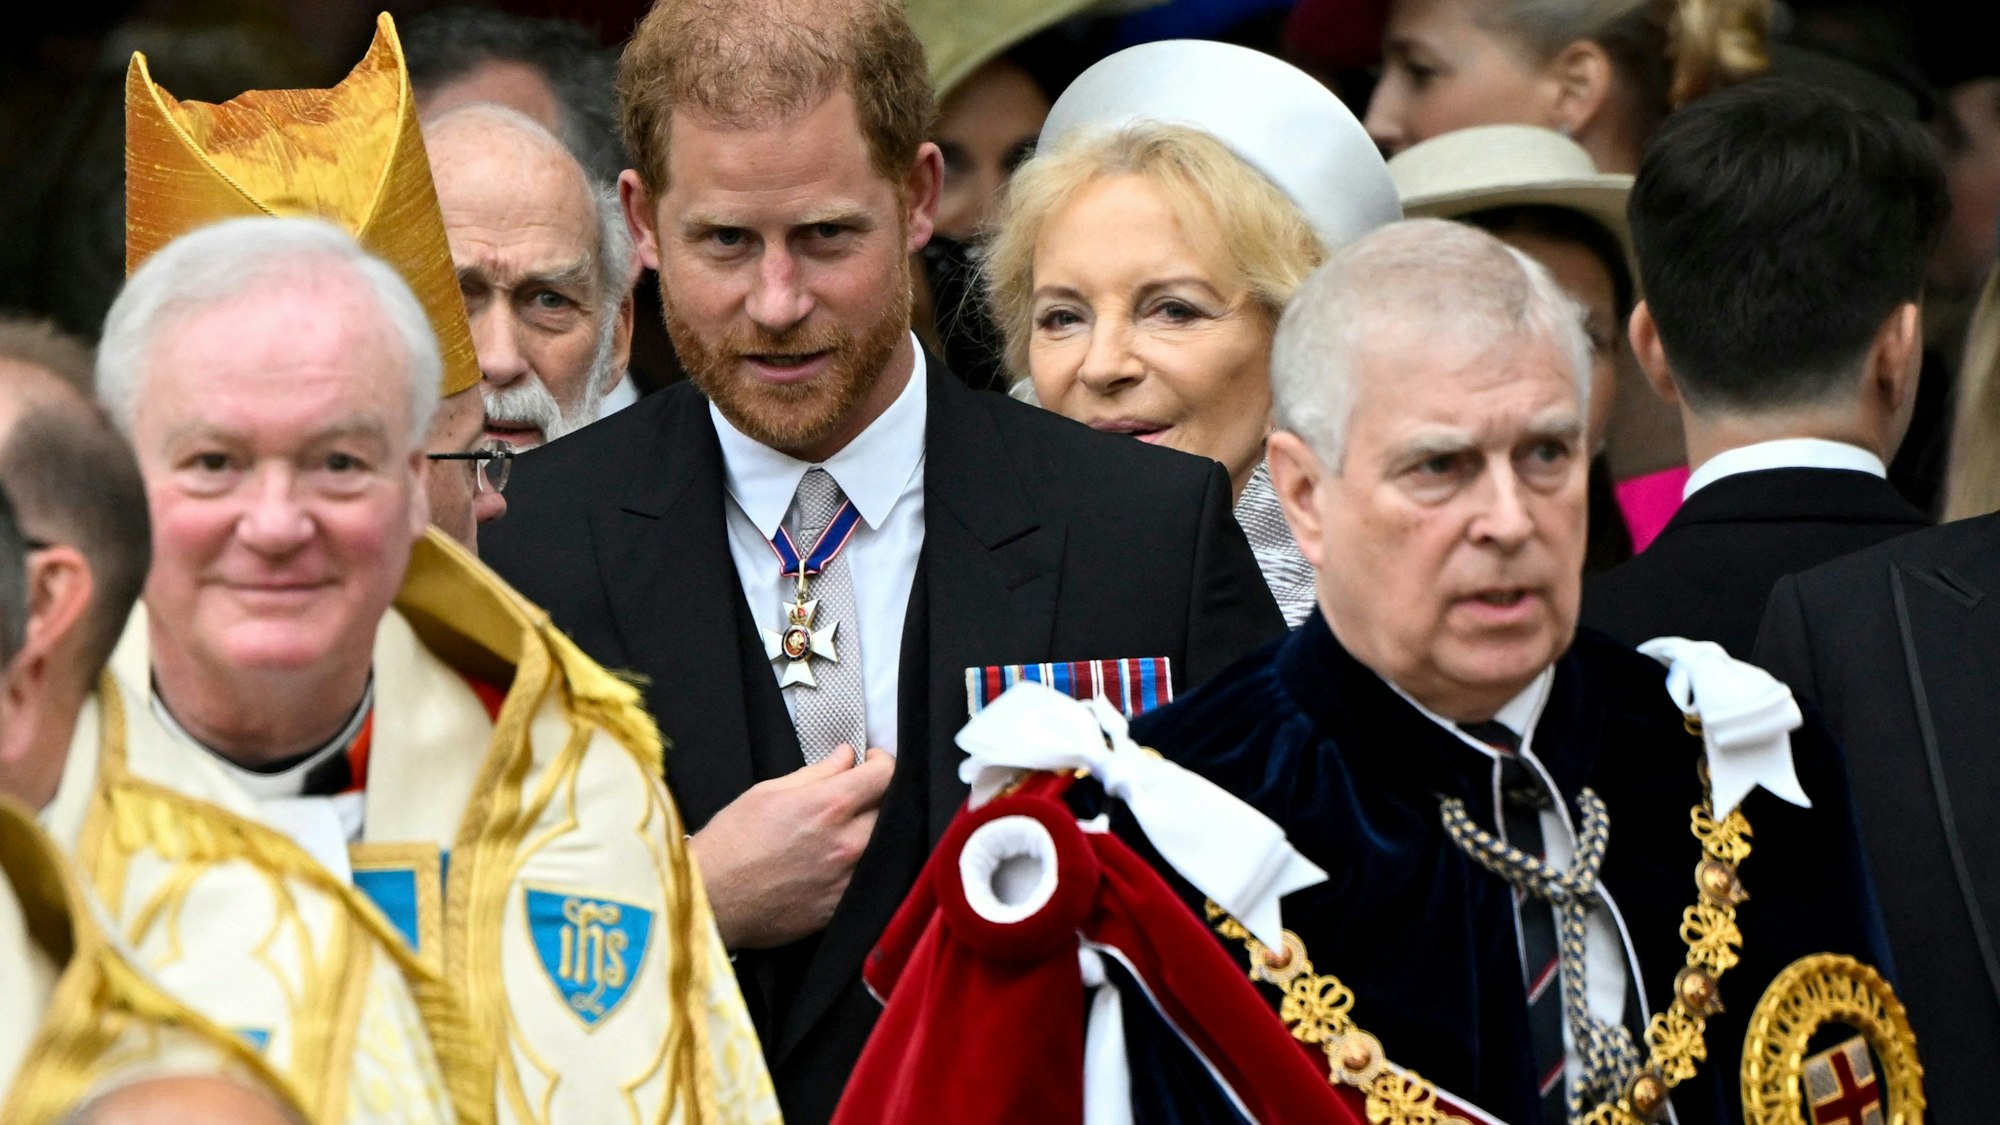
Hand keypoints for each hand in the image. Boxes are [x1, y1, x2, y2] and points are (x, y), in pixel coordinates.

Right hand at [689, 747, 894, 949]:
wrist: (711, 901)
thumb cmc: (731, 842)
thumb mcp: (767, 792)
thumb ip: (817, 773)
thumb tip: (846, 756)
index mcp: (829, 806)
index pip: (885, 774)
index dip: (880, 761)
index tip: (869, 762)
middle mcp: (848, 842)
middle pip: (891, 809)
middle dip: (876, 796)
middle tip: (854, 796)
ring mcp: (849, 878)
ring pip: (882, 845)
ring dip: (869, 831)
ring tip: (843, 829)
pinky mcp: (842, 906)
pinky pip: (866, 876)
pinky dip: (858, 863)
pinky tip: (832, 860)